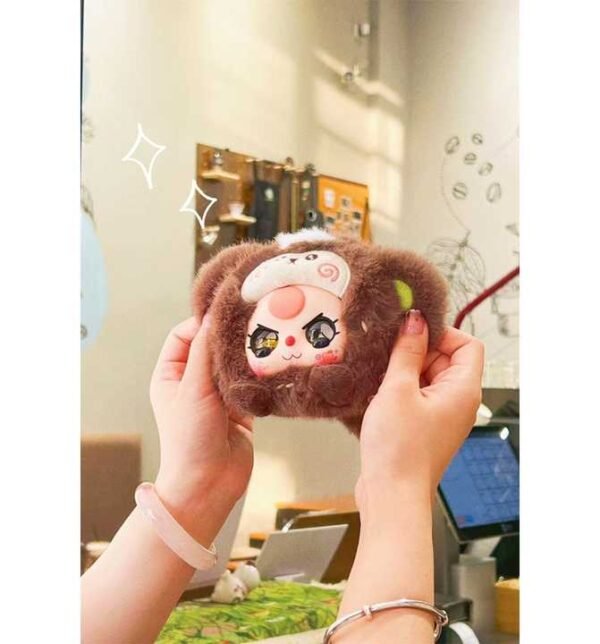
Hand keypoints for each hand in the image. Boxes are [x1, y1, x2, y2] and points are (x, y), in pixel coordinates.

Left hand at [150, 316, 253, 544]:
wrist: (208, 485)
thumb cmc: (189, 441)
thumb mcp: (192, 389)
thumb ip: (204, 351)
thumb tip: (214, 315)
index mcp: (171, 376)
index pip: (184, 336)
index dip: (201, 322)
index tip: (225, 313)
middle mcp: (193, 382)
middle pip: (211, 347)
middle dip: (229, 336)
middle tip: (251, 322)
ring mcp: (218, 395)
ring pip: (233, 363)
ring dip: (246, 356)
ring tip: (263, 343)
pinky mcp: (240, 408)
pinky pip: (250, 382)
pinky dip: (259, 375)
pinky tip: (270, 368)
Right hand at [358, 310, 483, 500]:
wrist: (392, 495)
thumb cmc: (400, 451)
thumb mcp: (398, 389)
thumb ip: (407, 351)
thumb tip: (415, 321)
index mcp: (463, 390)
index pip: (467, 345)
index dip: (441, 333)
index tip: (412, 333)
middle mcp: (458, 402)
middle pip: (446, 359)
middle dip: (417, 352)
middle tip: (388, 355)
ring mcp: (442, 416)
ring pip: (427, 377)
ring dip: (404, 371)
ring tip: (380, 378)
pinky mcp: (424, 426)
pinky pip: (417, 395)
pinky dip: (400, 389)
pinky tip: (378, 394)